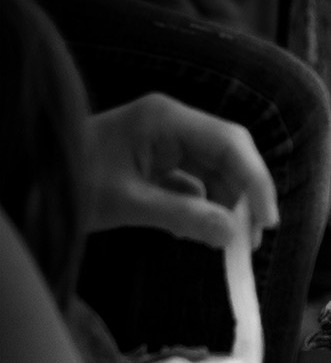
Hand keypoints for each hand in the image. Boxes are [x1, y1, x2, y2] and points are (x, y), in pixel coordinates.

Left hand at [85, 93, 278, 249]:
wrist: (32, 181)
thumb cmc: (71, 183)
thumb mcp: (127, 204)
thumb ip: (183, 217)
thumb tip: (234, 235)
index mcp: (166, 119)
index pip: (231, 143)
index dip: (256, 181)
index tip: (266, 221)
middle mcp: (174, 124)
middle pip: (231, 156)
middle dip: (245, 196)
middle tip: (252, 239)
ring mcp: (168, 142)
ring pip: (219, 172)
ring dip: (227, 207)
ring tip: (221, 242)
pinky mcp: (162, 161)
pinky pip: (200, 182)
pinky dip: (205, 208)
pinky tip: (194, 232)